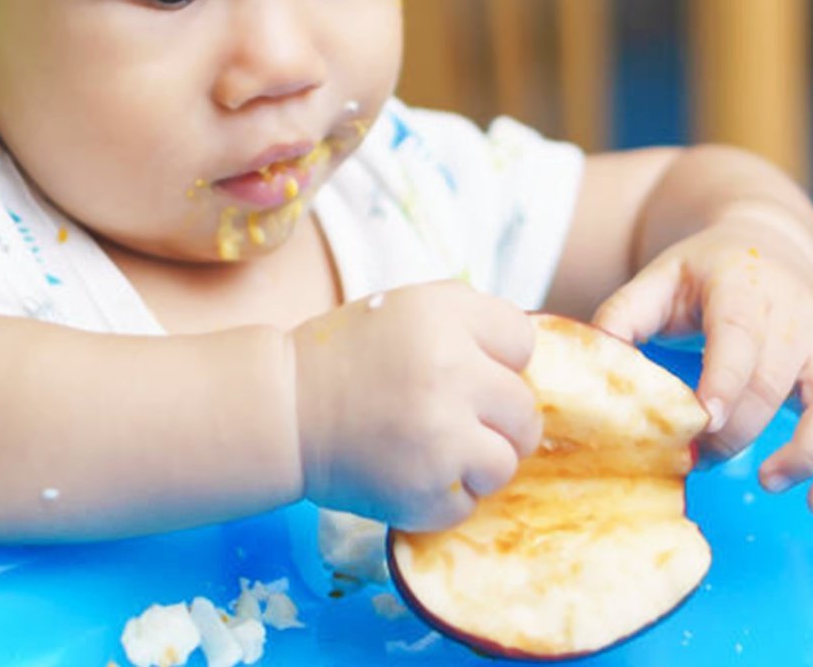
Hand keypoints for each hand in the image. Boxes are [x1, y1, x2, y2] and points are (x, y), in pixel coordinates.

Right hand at [289, 281, 542, 529]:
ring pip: (505, 463)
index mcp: (447, 316)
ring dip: (474, 463)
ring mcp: (441, 436)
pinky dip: (442, 498)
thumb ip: (472, 322)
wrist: (282, 411)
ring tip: (430, 449)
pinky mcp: (425, 491)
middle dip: (496, 419)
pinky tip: (407, 472)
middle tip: (452, 419)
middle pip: (525, 410)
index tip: (464, 368)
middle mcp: (451, 371)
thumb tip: (530, 363)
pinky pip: (468, 504)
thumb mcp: (411, 308)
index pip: (522, 342)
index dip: (497, 359)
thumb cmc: (349, 358)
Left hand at [593, 215, 812, 512]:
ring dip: (807, 452)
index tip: (703, 422)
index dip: (725, 382)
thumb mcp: (662, 276)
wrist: (773, 245)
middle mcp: (794, 319)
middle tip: (694, 459)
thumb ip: (624, 314)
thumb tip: (594, 361)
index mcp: (743, 289)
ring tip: (766, 481)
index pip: (740, 338)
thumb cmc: (707, 271)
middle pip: (774, 384)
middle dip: (735, 433)